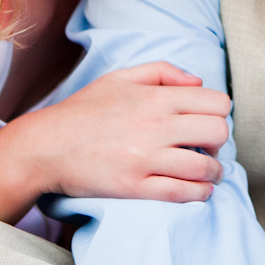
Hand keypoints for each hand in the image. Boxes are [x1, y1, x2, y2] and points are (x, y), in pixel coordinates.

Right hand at [10, 61, 231, 202]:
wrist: (46, 146)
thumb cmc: (84, 110)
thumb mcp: (121, 77)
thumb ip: (163, 71)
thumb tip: (199, 81)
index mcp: (156, 98)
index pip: (217, 103)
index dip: (219, 114)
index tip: (207, 123)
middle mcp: (156, 126)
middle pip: (218, 133)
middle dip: (218, 142)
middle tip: (207, 148)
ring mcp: (146, 158)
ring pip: (204, 168)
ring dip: (213, 173)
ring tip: (207, 174)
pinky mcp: (134, 187)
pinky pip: (182, 193)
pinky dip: (198, 194)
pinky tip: (198, 190)